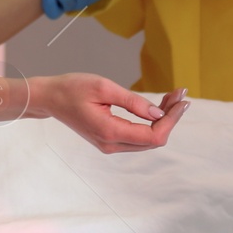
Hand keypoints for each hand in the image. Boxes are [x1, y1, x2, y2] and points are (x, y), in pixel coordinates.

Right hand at [35, 75, 189, 153]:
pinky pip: (137, 137)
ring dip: (162, 120)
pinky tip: (157, 107)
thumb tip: (159, 113)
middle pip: (154, 140)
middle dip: (171, 117)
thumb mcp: (103, 87)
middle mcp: (111, 145)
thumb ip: (133, 101)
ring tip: (171, 98)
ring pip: (147, 140)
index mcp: (110, 132)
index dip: (172, 120)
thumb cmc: (72, 88)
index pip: (153, 135)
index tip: (182, 100)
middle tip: (180, 94)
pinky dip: (151, 122)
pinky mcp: (109, 141)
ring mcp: (110, 145)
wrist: (49, 98)